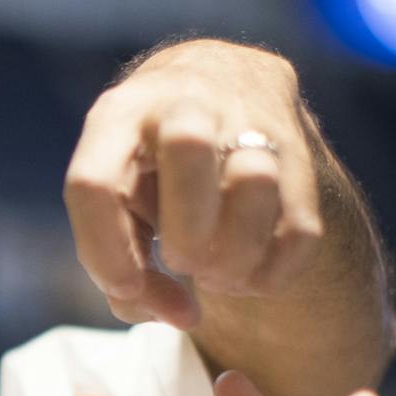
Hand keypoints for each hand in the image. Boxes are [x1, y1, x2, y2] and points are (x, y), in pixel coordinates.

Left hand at [64, 41, 323, 329]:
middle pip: (187, 145)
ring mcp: (249, 118)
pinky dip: (275, 270)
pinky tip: (250, 273)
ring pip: (255, 180)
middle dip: (185, 231)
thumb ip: (124, 272)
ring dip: (235, 254)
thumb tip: (180, 315)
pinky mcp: (299, 148)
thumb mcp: (119, 204)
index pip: (94, 182)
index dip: (106, 252)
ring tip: (218, 275)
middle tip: (183, 262)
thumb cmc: (151, 166)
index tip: (126, 288)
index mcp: (119, 115)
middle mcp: (184, 102)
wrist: (225, 81)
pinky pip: (300, 226)